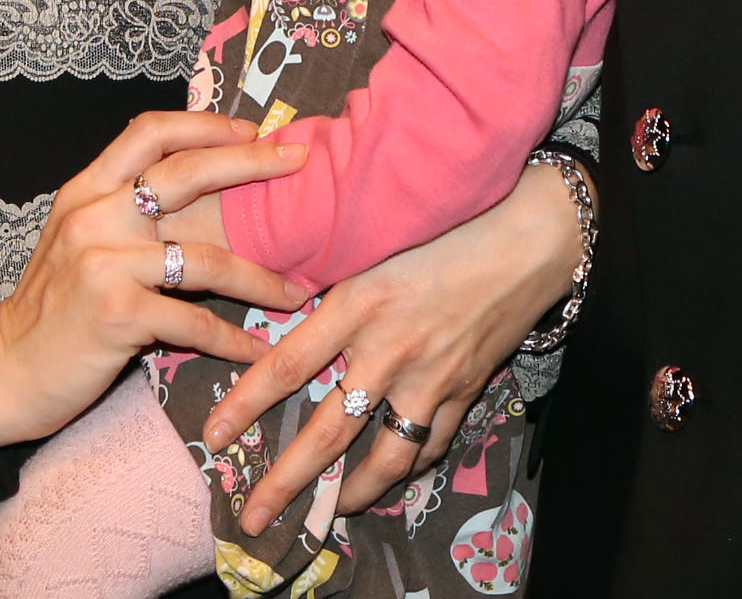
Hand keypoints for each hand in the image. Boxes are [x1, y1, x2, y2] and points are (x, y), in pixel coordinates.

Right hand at [0, 112, 307, 445]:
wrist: (3, 372)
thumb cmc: (52, 309)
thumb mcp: (77, 242)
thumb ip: (121, 212)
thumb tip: (194, 188)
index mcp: (85, 191)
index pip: (150, 132)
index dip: (206, 125)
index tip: (253, 131)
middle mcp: (94, 217)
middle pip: (186, 174)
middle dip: (253, 164)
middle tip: (300, 162)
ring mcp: (104, 264)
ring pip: (205, 259)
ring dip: (260, 278)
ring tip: (296, 292)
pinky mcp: (116, 315)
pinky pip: (193, 322)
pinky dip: (231, 339)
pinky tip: (255, 349)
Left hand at [204, 157, 582, 532]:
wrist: (528, 237)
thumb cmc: (448, 224)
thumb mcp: (376, 242)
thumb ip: (334, 284)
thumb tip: (283, 311)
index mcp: (359, 302)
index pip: (287, 365)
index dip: (246, 405)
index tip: (214, 436)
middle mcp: (390, 348)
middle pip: (328, 430)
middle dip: (285, 480)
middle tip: (254, 516)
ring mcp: (431, 377)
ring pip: (384, 455)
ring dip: (350, 491)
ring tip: (327, 511)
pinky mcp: (466, 390)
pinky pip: (429, 444)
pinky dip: (407, 467)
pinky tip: (391, 475)